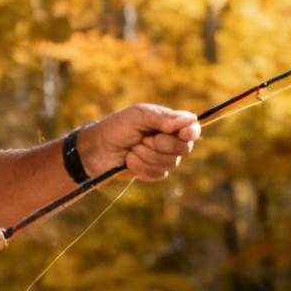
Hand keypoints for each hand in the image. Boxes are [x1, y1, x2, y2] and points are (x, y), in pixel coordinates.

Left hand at [78, 103, 200, 181]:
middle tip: (142, 139)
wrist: (98, 151)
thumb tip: (190, 120)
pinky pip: (159, 174)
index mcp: (170, 123)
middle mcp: (171, 140)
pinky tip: (130, 162)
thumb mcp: (138, 117)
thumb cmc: (117, 128)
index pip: (192, 128)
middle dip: (160, 145)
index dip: (191, 133)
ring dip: (146, 156)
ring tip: (132, 149)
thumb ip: (164, 118)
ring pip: (170, 163)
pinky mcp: (155, 172)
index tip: (183, 134)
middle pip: (183, 148)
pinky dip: (142, 167)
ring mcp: (164, 158)